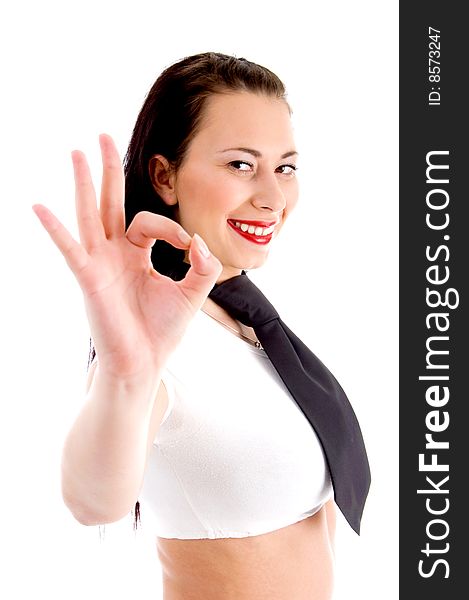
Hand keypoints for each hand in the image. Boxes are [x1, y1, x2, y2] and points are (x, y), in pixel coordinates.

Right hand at [32, 134, 221, 377]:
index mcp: (137, 255)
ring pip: (90, 216)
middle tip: (102, 137)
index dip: (173, 229)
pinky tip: (40, 207)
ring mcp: (100, 264)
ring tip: (77, 152)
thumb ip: (203, 266)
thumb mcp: (193, 293)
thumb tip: (199, 242)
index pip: (150, 222)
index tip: (190, 248)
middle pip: (109, 203)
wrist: (144, 363)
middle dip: (108, 170)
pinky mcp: (90, 279)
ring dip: (84, 184)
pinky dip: (56, 229)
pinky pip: (71, 249)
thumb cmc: (162, 331)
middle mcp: (115, 254)